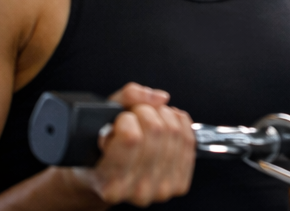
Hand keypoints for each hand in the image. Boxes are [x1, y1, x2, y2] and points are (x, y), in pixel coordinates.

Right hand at [72, 83, 195, 206]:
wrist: (107, 179)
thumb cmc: (101, 151)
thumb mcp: (100, 120)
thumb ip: (125, 99)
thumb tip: (159, 98)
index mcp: (109, 183)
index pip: (132, 138)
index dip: (128, 118)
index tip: (122, 119)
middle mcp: (136, 191)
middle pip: (157, 130)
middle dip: (146, 111)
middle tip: (136, 115)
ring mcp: (160, 190)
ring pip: (175, 132)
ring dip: (164, 114)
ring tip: (150, 118)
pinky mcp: (179, 184)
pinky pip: (190, 141)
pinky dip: (180, 122)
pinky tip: (167, 121)